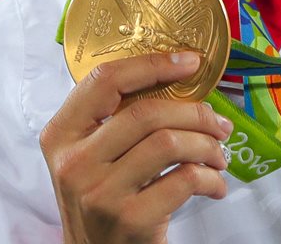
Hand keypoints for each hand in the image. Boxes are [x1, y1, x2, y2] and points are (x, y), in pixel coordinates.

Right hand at [40, 52, 233, 243]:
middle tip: (219, 125)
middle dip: (196, 113)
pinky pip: (184, 179)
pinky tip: (214, 185)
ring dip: (207, 146)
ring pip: (169, 142)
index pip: (105, 80)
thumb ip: (118, 119)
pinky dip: (211, 178)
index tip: (189, 62)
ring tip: (218, 156)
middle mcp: (73, 163)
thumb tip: (181, 77)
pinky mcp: (129, 218)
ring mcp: (99, 193)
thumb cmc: (106, 198)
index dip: (152, 64)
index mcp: (61, 135)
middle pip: (146, 112)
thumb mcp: (95, 156)